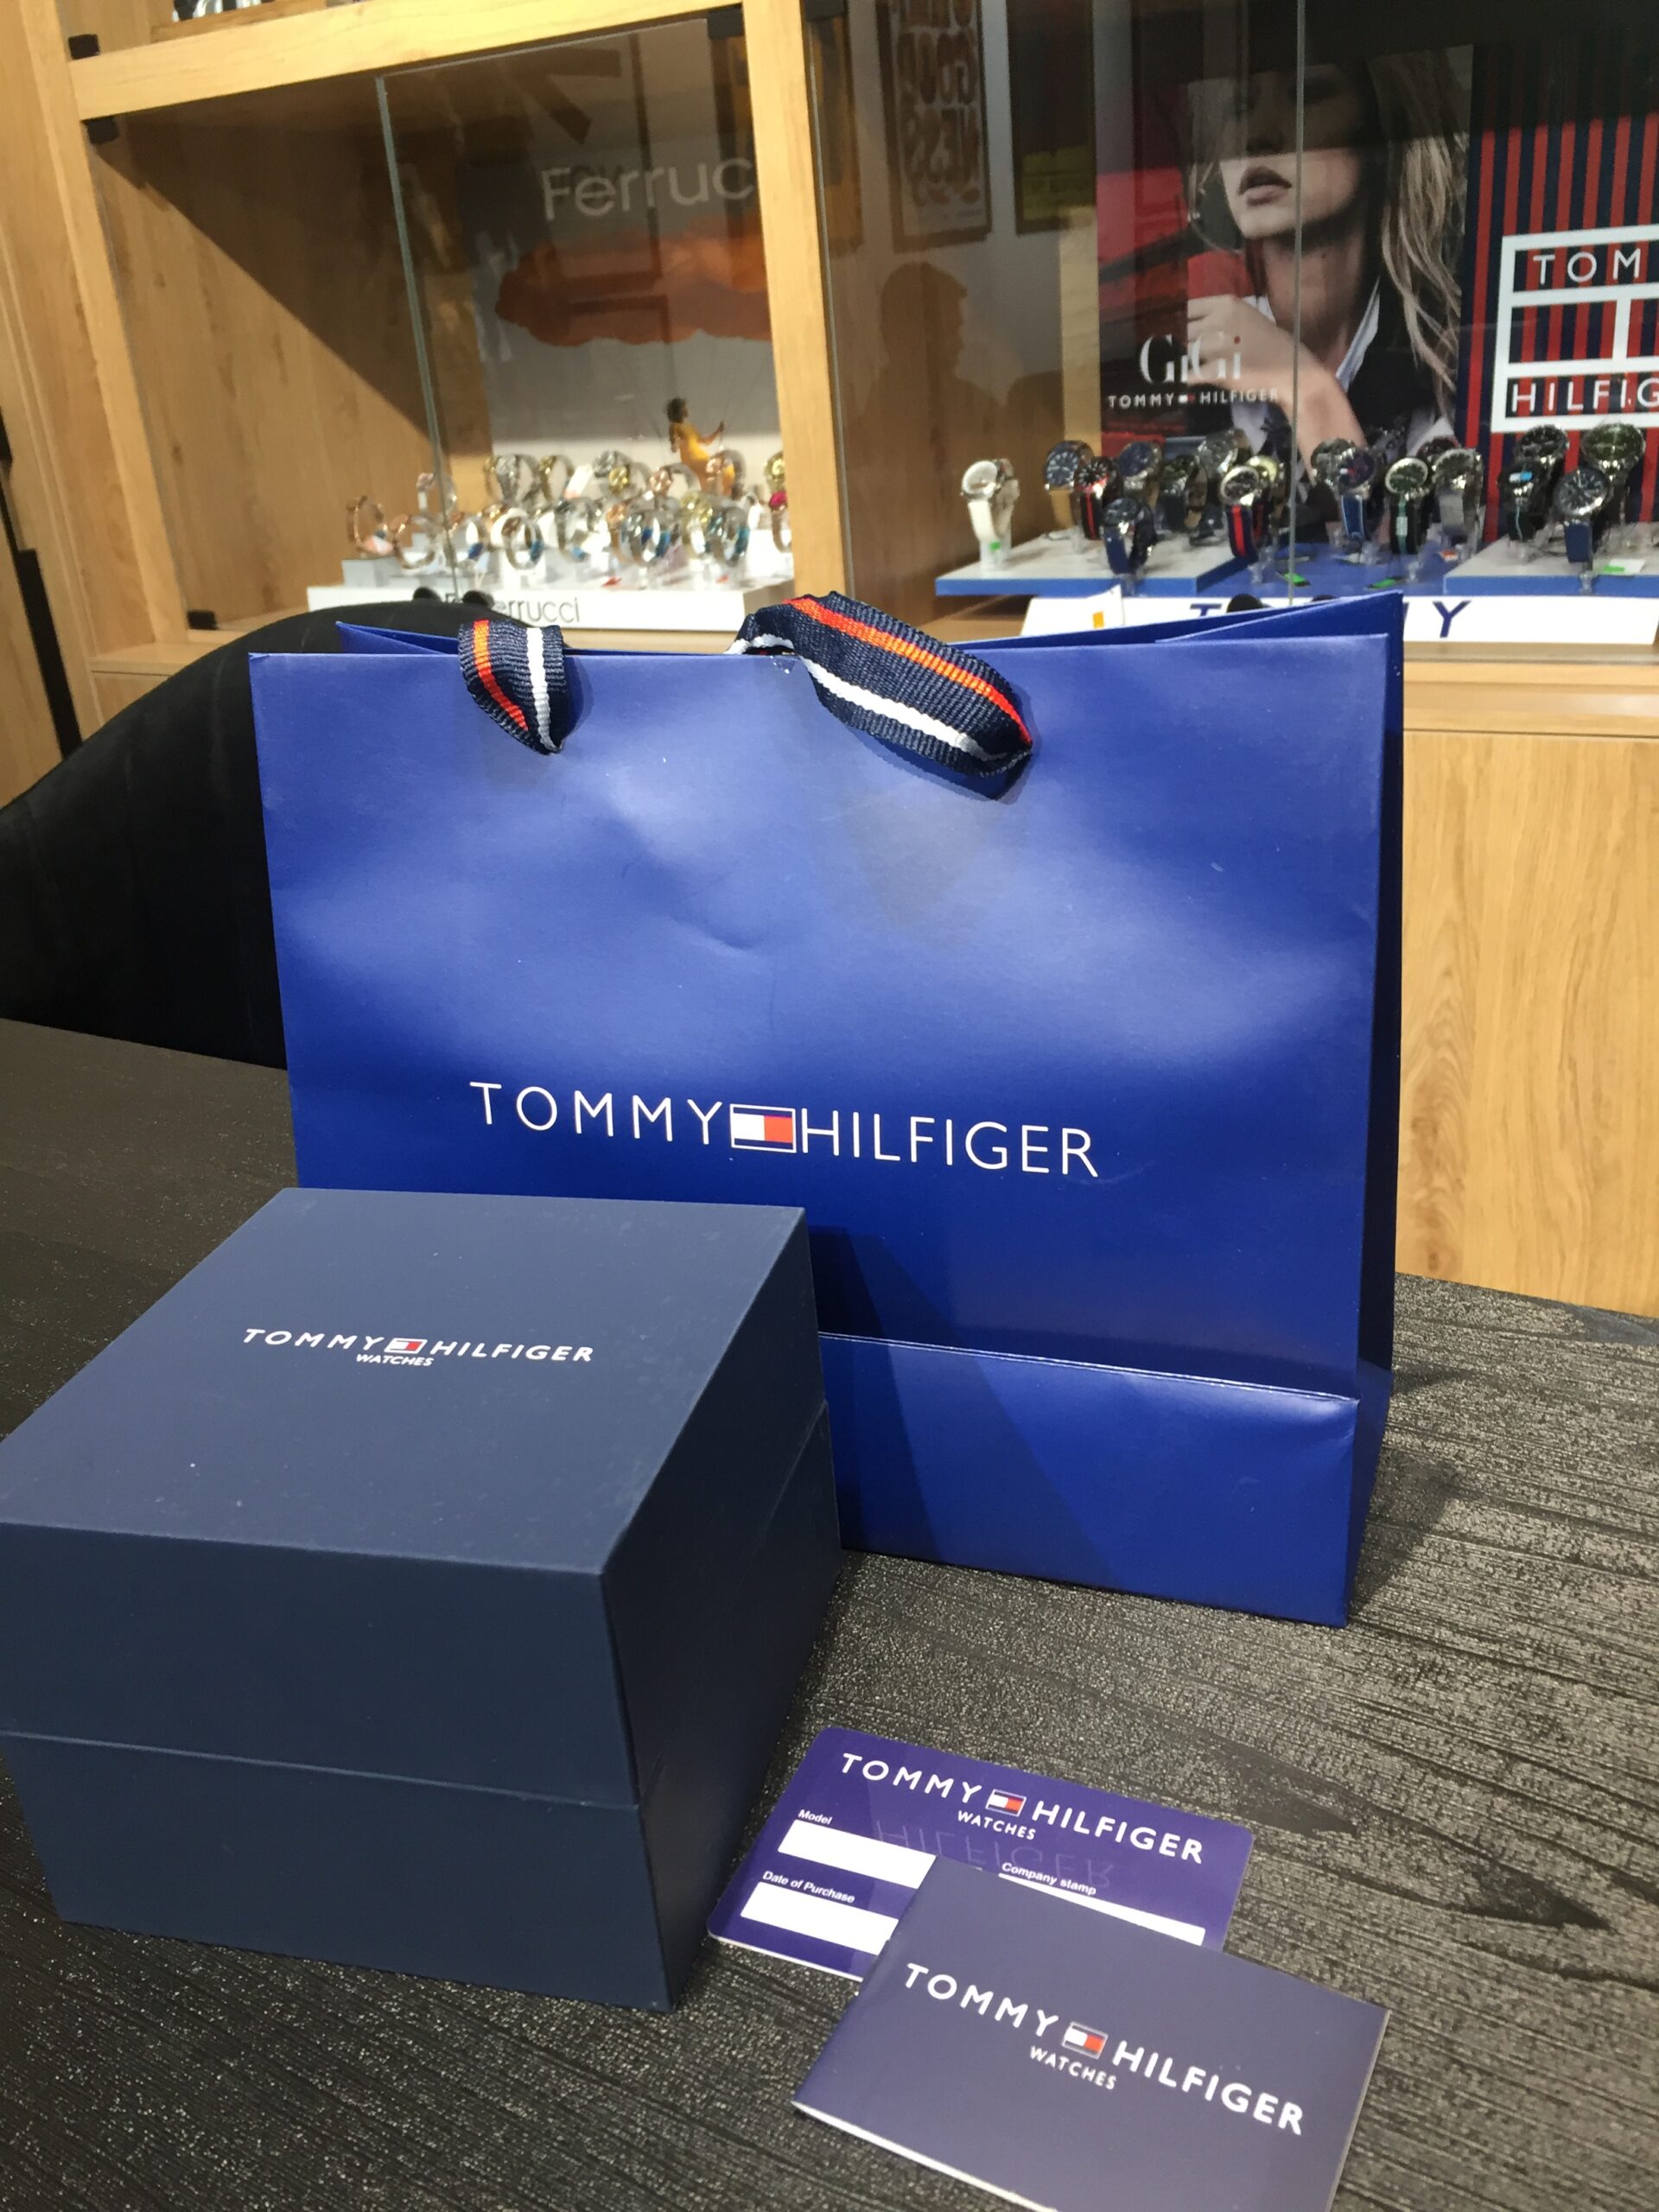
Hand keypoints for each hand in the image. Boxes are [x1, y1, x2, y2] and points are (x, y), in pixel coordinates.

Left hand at [1186, 295, 1363, 463]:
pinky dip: (1186, 378)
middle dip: (1182, 344)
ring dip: (1184, 361)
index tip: (1178, 333)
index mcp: (1226, 304)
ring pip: (1186, 352)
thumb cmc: (1266, 344)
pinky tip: (1185, 380)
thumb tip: (1186, 325)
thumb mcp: (1242, 318)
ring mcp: (1220, 345)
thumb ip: (1215, 319)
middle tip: (1182, 354)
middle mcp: (1220, 319)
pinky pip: (1191, 373)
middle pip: (1184, 331)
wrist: (1290, 368)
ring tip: (1185, 367)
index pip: (1188, 309)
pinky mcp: (1220, 369)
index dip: (1179, 322)